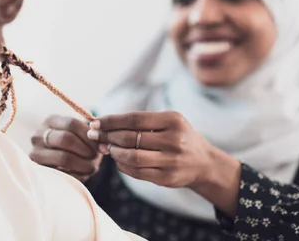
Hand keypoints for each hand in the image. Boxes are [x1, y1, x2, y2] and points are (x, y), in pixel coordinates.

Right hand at [30, 115, 102, 182]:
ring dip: (83, 164)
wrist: (56, 159)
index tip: (99, 143)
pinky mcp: (39, 171)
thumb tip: (102, 144)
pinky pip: (62, 174)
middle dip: (85, 149)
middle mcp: (38, 135)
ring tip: (92, 167)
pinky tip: (82, 173)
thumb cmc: (73, 143)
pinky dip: (76, 175)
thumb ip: (89, 134)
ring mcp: (36, 154)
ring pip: (63, 158)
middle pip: (65, 139)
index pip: (71, 123)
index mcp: (50, 121)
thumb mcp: (77, 134)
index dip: (88, 134)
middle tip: (95, 156)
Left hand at [87, 111, 233, 188]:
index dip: (111, 121)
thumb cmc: (178, 136)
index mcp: (173, 120)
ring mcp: (172, 161)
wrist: (204, 162)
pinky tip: (118, 160)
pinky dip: (122, 166)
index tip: (95, 122)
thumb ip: (139, 123)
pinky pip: (137, 172)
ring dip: (114, 152)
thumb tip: (102, 128)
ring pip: (132, 157)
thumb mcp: (167, 122)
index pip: (134, 119)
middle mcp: (174, 140)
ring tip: (107, 148)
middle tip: (94, 135)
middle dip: (107, 136)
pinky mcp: (167, 179)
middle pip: (130, 138)